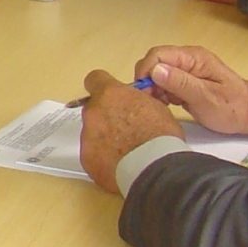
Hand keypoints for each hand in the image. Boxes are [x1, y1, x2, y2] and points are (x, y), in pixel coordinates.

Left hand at [78, 70, 181, 193]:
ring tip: (126, 149)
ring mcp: (87, 136)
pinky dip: (103, 157)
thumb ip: (135, 99)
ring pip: (92, 132)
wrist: (155, 167)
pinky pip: (92, 154)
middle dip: (106, 117)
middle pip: (94, 109)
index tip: (110, 96)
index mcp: (110, 95)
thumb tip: (133, 102)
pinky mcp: (86, 159)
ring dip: (104, 138)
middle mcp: (94, 113)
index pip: (95, 79)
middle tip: (125, 128)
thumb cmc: (161, 137)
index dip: (103, 88)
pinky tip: (121, 162)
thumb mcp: (155, 105)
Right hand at [134, 45, 247, 136]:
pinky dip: (162, 93)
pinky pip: (165, 82)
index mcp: (193, 58)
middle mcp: (188, 59)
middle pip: (155, 62)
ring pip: (157, 73)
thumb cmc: (232, 107)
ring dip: (155, 88)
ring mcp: (187, 69)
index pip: (157, 54)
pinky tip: (171, 104)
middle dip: (149, 81)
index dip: (146, 72)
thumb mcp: (205, 98)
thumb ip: (180, 83)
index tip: (146, 93)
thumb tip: (155, 70)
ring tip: (166, 104)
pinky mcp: (186, 80)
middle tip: (155, 101)